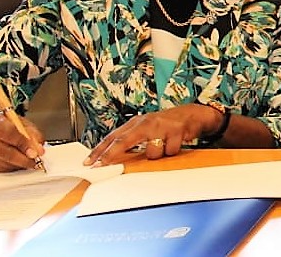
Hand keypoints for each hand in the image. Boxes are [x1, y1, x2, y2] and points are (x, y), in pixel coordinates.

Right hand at [0, 110, 45, 171]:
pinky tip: (18, 163)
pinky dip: (12, 167)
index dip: (24, 145)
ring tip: (29, 162)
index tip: (36, 153)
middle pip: (5, 152)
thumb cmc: (5, 123)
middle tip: (36, 162)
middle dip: (23, 160)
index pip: (11, 134)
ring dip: (18, 165)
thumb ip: (32, 134)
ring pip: (2, 162)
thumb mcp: (22, 122)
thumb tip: (39, 149)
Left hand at [84, 104, 216, 166]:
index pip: (113, 136)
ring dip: (157, 155)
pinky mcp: (176, 131)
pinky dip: (172, 151)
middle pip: (124, 140)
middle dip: (110, 154)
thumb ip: (132, 140)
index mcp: (136, 122)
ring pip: (151, 152)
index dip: (99, 150)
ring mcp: (161, 126)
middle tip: (101, 165)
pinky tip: (175, 143)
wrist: (192, 114)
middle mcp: (147, 122)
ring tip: (163, 147)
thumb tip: (113, 158)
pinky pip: (170, 151)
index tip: (89, 162)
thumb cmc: (166, 124)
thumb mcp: (146, 128)